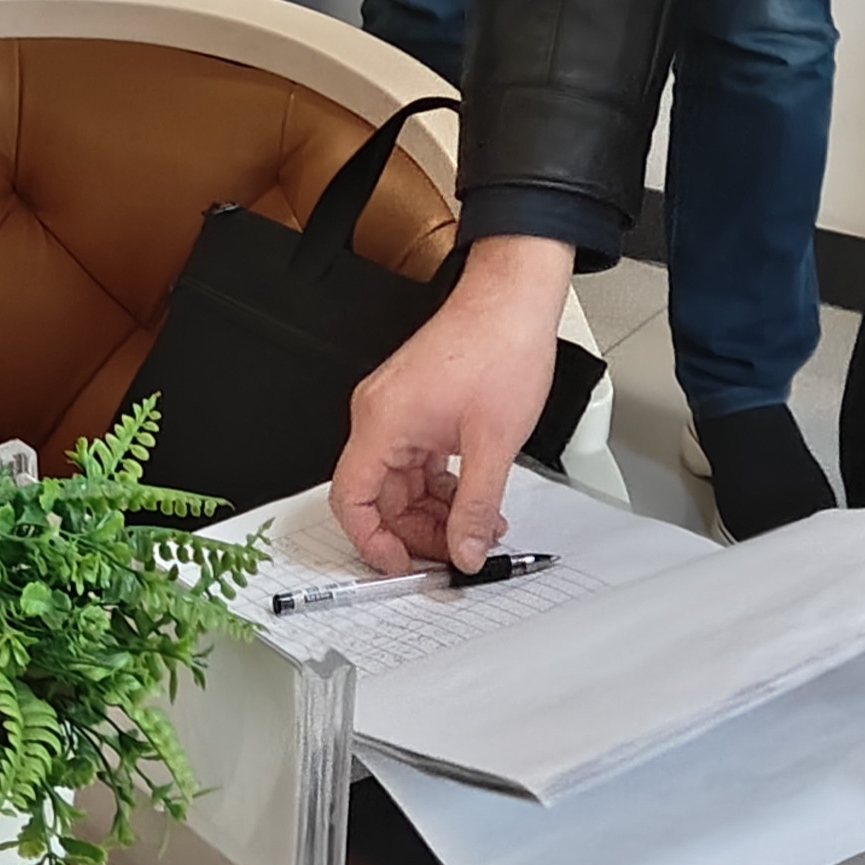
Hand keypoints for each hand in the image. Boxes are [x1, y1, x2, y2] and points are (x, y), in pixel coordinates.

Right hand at [332, 235, 572, 573]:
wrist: (514, 298)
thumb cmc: (499, 346)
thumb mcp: (493, 443)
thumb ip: (475, 506)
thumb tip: (465, 551)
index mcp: (382, 421)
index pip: (351, 498)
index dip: (372, 542)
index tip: (401, 566)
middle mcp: (380, 414)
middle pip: (380, 496)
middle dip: (418, 531)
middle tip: (457, 552)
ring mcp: (398, 409)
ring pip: (402, 482)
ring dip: (437, 511)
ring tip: (479, 526)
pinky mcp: (418, 406)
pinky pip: (418, 461)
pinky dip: (443, 485)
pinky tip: (474, 497)